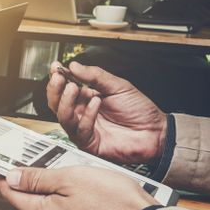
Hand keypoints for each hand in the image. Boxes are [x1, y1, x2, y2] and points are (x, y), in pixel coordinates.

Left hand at [0, 167, 156, 209]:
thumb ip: (38, 178)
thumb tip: (13, 177)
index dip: (3, 175)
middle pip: (33, 199)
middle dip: (38, 180)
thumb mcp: (71, 178)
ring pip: (53, 208)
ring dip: (61, 192)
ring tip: (81, 175)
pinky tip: (91, 194)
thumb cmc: (114, 205)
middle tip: (49, 161)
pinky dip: (74, 204)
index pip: (11, 192)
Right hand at [47, 61, 166, 164]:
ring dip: (66, 101)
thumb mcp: (118, 86)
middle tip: (59, 78)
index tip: (56, 67)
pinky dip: (87, 115)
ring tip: (73, 87)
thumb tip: (74, 66)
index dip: (58, 78)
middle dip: (55, 89)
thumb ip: (95, 76)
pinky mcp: (89, 143)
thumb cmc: (139, 110)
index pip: (65, 89)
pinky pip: (80, 130)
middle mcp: (82, 114)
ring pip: (63, 117)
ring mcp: (84, 129)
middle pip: (58, 104)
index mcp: (87, 99)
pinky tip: (96, 103)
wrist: (154, 131)